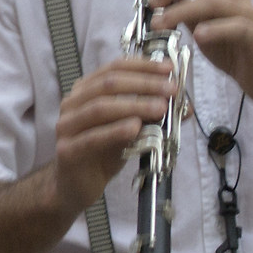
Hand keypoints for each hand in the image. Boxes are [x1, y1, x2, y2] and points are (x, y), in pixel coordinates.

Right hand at [50, 58, 176, 216]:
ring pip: (100, 108)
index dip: (142, 66)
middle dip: (143, 84)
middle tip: (170, 90)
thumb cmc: (102, 153)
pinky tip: (135, 128)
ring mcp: (66, 126)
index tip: (169, 69)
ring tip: (160, 108)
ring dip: (134, 105)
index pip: (113, 69)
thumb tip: (185, 107)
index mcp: (85, 92)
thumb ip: (150, 116)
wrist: (76, 186)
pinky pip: (92, 138)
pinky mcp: (67, 150)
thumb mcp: (130, 130)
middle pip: (107, 85)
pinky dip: (115, 131)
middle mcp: (72, 104)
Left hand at [149, 0, 252, 103]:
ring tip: (161, 24)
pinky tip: (197, 36)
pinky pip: (237, 26)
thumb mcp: (199, 24)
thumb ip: (183, 6)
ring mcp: (249, 14)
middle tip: (154, 2)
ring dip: (182, 10)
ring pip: (215, 0)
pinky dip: (214, 29)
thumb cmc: (230, 48)